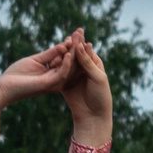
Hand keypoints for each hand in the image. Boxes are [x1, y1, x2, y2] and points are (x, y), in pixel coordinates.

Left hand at [0, 36, 77, 115]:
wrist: (5, 86)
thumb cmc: (18, 74)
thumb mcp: (36, 60)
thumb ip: (50, 53)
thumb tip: (64, 45)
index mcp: (54, 74)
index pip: (68, 58)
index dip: (72, 45)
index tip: (77, 32)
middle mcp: (57, 79)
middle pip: (71, 61)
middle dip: (76, 46)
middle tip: (80, 32)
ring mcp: (54, 83)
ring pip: (69, 67)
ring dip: (74, 52)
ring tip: (77, 39)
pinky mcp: (49, 84)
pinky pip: (61, 73)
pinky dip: (66, 63)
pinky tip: (68, 53)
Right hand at [62, 30, 113, 149]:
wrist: (93, 117)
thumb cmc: (100, 96)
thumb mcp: (97, 77)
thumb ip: (88, 62)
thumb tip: (80, 45)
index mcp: (94, 64)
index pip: (86, 50)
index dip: (81, 43)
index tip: (75, 35)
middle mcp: (83, 68)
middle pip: (75, 54)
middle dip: (70, 46)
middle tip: (65, 39)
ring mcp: (73, 76)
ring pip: (66, 62)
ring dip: (62, 55)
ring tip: (57, 48)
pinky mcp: (64, 84)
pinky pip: (59, 73)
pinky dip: (56, 67)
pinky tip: (51, 61)